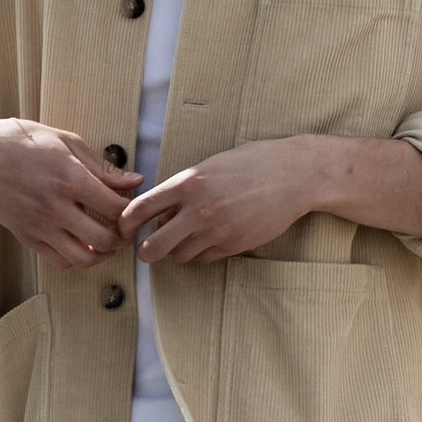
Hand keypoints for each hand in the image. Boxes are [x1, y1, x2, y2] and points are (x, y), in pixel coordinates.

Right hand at [0, 117, 140, 269]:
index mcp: (71, 179)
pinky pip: (58, 261)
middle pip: (105, 239)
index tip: (134, 207)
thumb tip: (136, 180)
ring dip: (103, 253)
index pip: (117, 209)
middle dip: (123, 237)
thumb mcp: (67, 142)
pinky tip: (83, 244)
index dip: (133, 212)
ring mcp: (39, 225)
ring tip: (108, 241)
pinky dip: (77, 258)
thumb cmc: (23, 141)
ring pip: (83, 258)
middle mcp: (56, 207)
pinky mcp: (25, 236)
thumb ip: (103, 167)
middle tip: (126, 228)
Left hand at [120, 137, 329, 264]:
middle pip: (152, 247)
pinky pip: (205, 258)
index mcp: (188, 183)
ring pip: (179, 256)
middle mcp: (198, 210)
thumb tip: (160, 212)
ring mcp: (218, 230)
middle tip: (150, 247)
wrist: (297, 174)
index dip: (124, 224)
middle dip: (146, 250)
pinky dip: (204, 251)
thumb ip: (183, 187)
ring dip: (179, 250)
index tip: (125, 229)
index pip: (137, 210)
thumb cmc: (255, 163)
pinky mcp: (235, 244)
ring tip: (191, 236)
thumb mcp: (211, 165)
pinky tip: (215, 236)